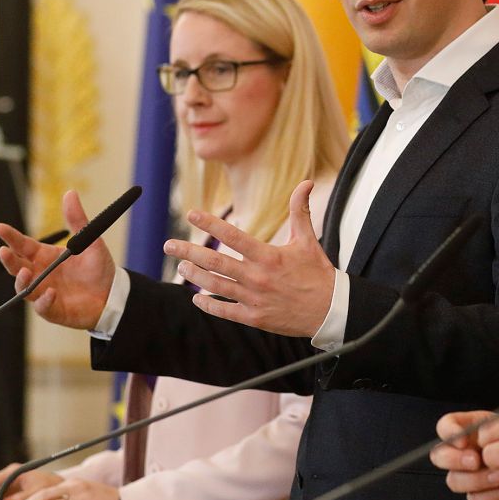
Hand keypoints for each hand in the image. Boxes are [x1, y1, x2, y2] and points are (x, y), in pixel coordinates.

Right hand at [0, 191, 115, 329]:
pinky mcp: (53, 309)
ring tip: (25, 271)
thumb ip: (78, 220)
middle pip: (17, 266)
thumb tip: (70, 193)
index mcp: (45, 256)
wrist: (112, 294)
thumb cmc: (98, 269)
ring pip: (24, 288)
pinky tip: (51, 293)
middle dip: (9, 259)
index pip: (23, 245)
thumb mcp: (90, 242)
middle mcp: (40, 274)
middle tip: (4, 251)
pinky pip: (43, 307)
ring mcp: (44, 292)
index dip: (11, 237)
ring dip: (21, 281)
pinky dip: (44, 301)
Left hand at [167, 181, 335, 336]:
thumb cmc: (317, 273)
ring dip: (193, 276)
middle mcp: (257, 277)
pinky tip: (196, 298)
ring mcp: (253, 299)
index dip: (210, 223)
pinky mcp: (254, 317)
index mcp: (268, 256)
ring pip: (214, 285)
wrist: (329, 310)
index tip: (192, 214)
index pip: (233, 236)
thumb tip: (305, 182)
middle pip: (214, 262)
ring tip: (180, 268)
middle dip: (188, 252)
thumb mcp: (308, 240)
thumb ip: (301, 211)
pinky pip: (224, 310)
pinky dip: (207, 304)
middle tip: (169, 245)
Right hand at [432, 411, 498, 499]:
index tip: (463, 440)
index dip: (449, 432)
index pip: (445, 426)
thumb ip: (496, 427)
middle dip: (455, 459)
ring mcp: (469, 476)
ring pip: (455, 480)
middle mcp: (464, 454)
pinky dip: (492, 496)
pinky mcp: (479, 496)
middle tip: (476, 460)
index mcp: (470, 431)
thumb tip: (483, 433)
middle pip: (440, 456)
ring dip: (478, 479)